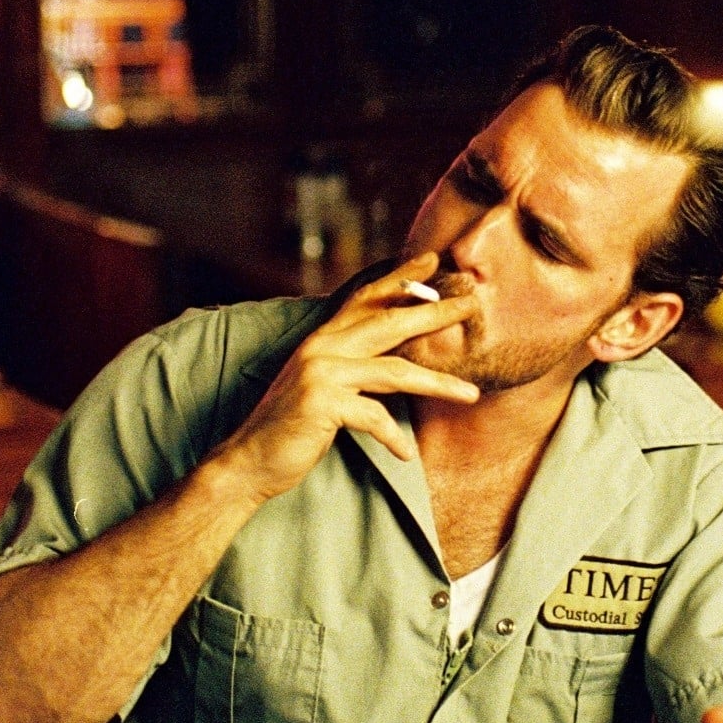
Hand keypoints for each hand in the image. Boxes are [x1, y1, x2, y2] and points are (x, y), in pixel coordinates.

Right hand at [212, 252, 479, 502]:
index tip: (434, 261)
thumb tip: (394, 361)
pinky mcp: (321, 402)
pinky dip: (394, 437)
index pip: (366, 298)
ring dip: (438, 383)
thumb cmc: (292, 428)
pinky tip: (406, 454)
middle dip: (435, 312)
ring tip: (472, 394)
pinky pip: (374, 416)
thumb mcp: (323, 388)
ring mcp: (320, 372)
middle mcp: (321, 347)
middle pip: (389, 322)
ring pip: (394, 371)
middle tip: (473, 303)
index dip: (400, 279)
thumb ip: (352, 368)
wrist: (249, 461)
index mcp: (323, 339)